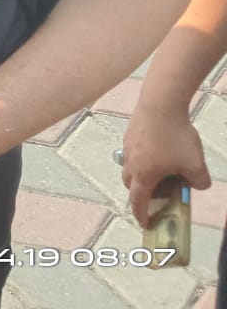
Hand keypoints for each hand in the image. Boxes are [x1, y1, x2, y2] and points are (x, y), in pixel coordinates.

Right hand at [121, 104, 210, 225]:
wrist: (161, 104)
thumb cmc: (176, 138)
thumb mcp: (196, 166)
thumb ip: (199, 182)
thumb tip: (196, 184)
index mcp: (144, 176)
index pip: (138, 201)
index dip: (141, 214)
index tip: (145, 223)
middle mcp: (131, 162)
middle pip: (129, 183)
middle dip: (139, 193)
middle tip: (155, 194)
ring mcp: (128, 145)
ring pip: (130, 165)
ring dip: (140, 173)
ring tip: (160, 168)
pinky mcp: (130, 131)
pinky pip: (134, 150)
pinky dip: (143, 156)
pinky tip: (159, 146)